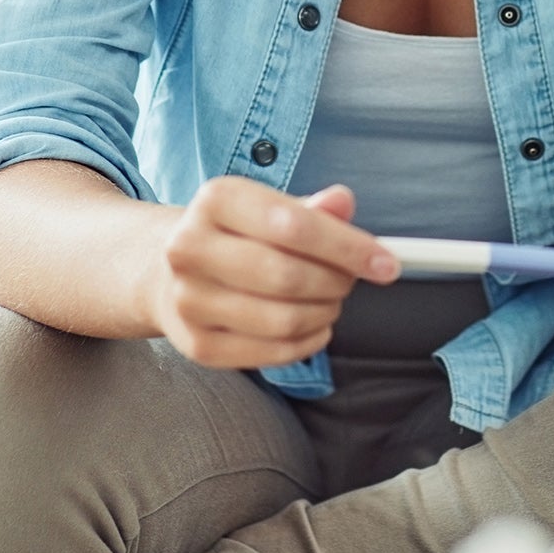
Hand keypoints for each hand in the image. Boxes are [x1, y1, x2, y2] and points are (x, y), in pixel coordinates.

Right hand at [146, 180, 398, 368]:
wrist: (167, 268)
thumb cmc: (237, 232)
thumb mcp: (271, 206)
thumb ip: (312, 207)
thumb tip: (343, 202)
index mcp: (216, 199)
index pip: (294, 225)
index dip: (349, 247)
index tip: (387, 263)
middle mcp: (191, 247)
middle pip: (288, 276)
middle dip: (336, 282)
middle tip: (351, 280)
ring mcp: (189, 300)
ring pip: (282, 319)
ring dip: (325, 313)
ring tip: (332, 300)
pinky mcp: (197, 344)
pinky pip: (271, 353)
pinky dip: (309, 342)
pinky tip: (316, 326)